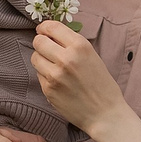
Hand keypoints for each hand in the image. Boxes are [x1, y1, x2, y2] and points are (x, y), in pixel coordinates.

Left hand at [31, 20, 131, 137]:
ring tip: (53, 66)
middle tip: (46, 48)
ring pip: (35, 57)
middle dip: (40, 43)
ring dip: (41, 59)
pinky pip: (38, 74)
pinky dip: (45, 75)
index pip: (52, 27)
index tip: (43, 30)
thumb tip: (51, 34)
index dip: (44, 27)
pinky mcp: (48, 89)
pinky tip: (57, 81)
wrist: (105, 114)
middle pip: (38, 41)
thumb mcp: (92, 56)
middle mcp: (66, 58)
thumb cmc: (102, 85)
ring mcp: (55, 75)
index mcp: (80, 46)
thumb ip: (72, 44)